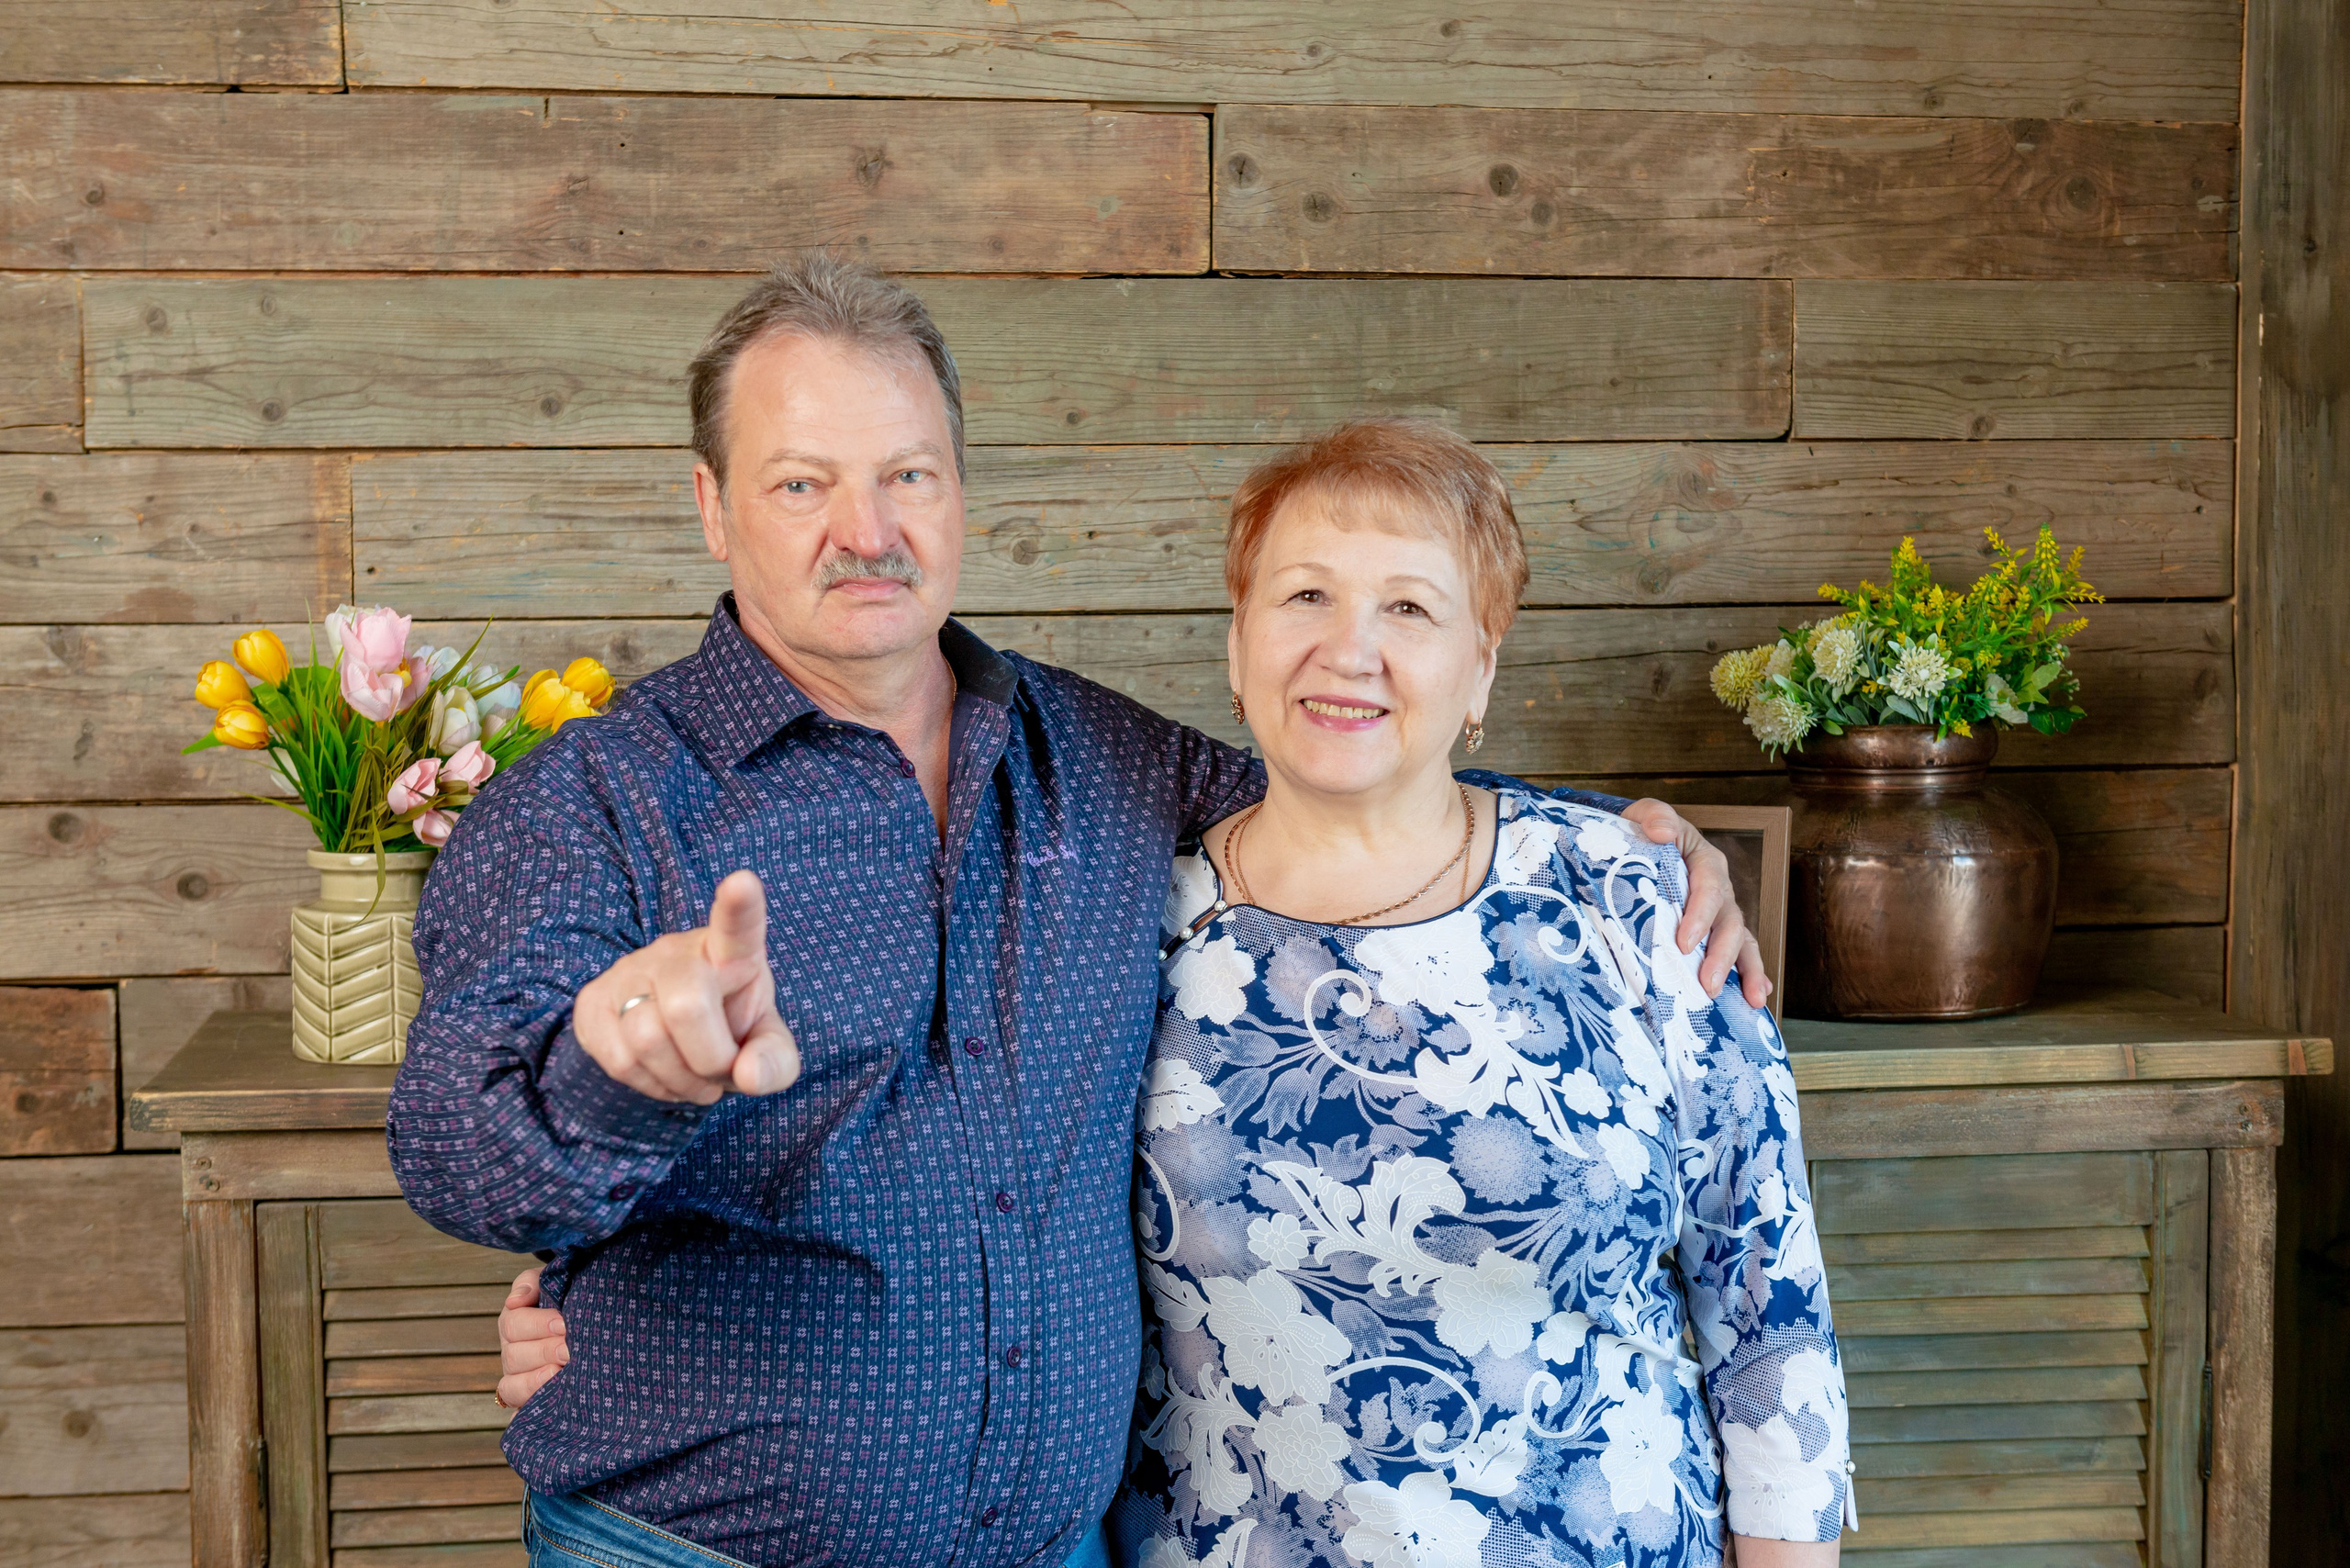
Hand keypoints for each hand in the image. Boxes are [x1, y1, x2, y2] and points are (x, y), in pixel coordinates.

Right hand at [495, 1267, 569, 1408]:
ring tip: (560, 1373)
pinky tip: (551, 1403)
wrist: (590, 1324)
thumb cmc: (568, 1300)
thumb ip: (532, 1283)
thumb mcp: (550, 1283)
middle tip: (570, 1349)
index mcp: (514, 1323)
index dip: (537, 1325)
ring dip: (536, 1381)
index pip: (513, 1324)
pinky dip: (531, 1409)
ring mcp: (519, 1380)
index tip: (563, 1323)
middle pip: (514, 1356)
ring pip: (512, 1387)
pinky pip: (521, 1412)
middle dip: (544, 1351)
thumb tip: (515, 1300)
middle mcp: (512, 1354)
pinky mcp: (529, 1404)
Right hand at [573, 870, 801, 1101]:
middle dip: (710, 1059)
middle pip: (686, 1006)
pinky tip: (666, 1076)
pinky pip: (619, 1060)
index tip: (743, 883)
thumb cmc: (730, 1030)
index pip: (736, 924)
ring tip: (696, 1077)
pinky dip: (651, 1085)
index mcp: (732, 950)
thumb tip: (749, 1076)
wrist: (676, 1040)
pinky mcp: (593, 1001)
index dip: (739, 905)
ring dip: (681, 1081)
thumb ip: (775, 1061)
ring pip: (647, 1040)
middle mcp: (676, 951)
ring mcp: (629, 971)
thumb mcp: (765, 1045)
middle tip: (721, 1070)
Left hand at [1619, 799, 1770, 1008]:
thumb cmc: (1640, 832)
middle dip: (1722, 955)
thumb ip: (1653, 817)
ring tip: (1751, 999)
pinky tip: (1757, 997)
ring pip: (1741, 940)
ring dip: (1746, 970)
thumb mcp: (1642, 816)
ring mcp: (1721, 911)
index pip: (1708, 888)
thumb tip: (1661, 831)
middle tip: (1707, 984)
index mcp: (1705, 861)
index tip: (1684, 944)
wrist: (1637, 844)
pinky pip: (1740, 951)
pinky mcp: (1715, 930)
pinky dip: (1751, 973)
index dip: (1700, 916)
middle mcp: (1719, 888)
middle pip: (1729, 921)